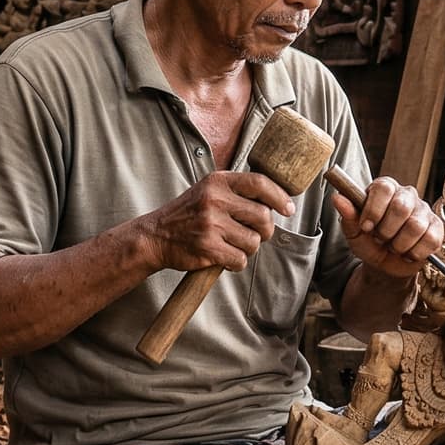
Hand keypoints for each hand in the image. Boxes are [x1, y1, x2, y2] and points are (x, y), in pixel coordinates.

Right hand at [143, 171, 293, 273]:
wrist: (155, 237)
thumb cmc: (188, 215)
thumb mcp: (209, 192)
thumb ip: (237, 193)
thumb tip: (276, 201)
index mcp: (217, 181)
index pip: (259, 183)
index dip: (279, 197)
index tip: (288, 209)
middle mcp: (214, 200)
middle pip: (262, 217)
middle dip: (265, 231)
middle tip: (255, 234)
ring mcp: (210, 224)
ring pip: (254, 242)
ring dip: (248, 248)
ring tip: (232, 245)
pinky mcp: (207, 247)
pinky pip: (240, 259)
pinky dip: (236, 262)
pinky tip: (224, 257)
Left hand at [337, 176, 443, 280]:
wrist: (385, 265)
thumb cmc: (368, 242)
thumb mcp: (354, 232)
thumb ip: (347, 215)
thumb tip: (338, 197)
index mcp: (385, 188)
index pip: (384, 188)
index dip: (374, 209)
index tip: (366, 227)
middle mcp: (406, 195)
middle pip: (401, 207)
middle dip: (386, 230)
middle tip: (380, 239)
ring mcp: (424, 210)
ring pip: (415, 226)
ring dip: (399, 244)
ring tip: (393, 247)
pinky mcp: (436, 228)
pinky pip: (430, 239)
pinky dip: (414, 252)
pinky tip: (407, 253)